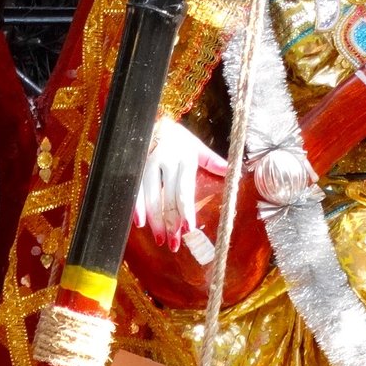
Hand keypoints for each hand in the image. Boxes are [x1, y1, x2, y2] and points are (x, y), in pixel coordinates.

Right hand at [133, 118, 227, 251]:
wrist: (151, 121)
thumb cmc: (177, 138)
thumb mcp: (196, 146)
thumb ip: (211, 161)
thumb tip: (232, 171)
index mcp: (183, 159)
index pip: (184, 191)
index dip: (186, 211)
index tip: (188, 229)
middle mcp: (165, 162)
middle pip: (167, 199)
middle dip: (170, 224)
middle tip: (174, 244)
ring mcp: (147, 165)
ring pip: (150, 198)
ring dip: (155, 221)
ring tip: (160, 240)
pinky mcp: (134, 168)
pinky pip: (134, 190)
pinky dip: (136, 207)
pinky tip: (140, 223)